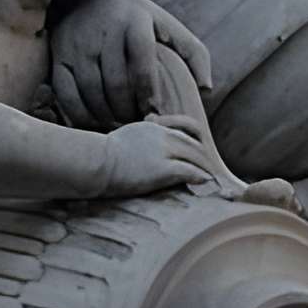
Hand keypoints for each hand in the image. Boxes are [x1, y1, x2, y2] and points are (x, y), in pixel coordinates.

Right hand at [50, 0, 213, 129]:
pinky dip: (80, 115)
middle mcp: (104, 32)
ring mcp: (78, 44)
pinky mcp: (59, 56)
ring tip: (119, 127)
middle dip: (128, 112)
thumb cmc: (136, 17)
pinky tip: (94, 123)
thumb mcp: (167, 26)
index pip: (142, 63)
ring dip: (106, 116)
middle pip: (115, 84)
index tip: (154, 112)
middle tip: (137, 126)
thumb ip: (193, 53)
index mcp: (134, 22)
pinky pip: (67, 93)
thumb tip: (207, 89)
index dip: (148, 93)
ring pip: (91, 91)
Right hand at [99, 116, 227, 197]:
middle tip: (212, 169)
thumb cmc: (100, 155)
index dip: (196, 135)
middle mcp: (161, 135)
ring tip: (213, 180)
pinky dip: (200, 177)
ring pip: (195, 157)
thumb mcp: (123, 136)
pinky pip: (190, 171)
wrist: (94, 163)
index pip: (183, 125)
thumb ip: (139, 134)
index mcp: (152, 127)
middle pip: (193, 144)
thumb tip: (149, 125)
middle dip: (204, 157)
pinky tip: (205, 183)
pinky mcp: (163, 169)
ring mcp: (163, 151)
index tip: (201, 145)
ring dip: (205, 169)